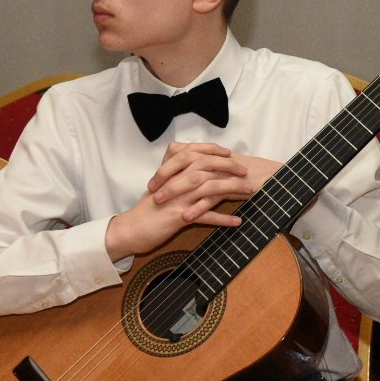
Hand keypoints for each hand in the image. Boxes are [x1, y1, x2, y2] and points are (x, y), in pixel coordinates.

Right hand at [106, 143, 279, 258]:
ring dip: (232, 189)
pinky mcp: (178, 218)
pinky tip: (237, 221)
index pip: (194, 153)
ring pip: (208, 189)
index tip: (229, 153)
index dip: (213, 151)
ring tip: (249, 191)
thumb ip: (172, 170)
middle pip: (205, 167)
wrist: (130, 230)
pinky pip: (205, 217)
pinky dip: (223, 219)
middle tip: (244, 171)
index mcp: (170, 173)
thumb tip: (184, 157)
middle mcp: (175, 183)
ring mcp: (177, 199)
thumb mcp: (159, 185)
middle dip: (228, 167)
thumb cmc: (148, 209)